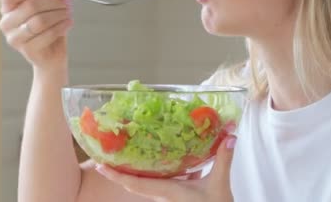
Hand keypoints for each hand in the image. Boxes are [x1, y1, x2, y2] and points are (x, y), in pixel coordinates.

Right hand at [0, 0, 72, 69]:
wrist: (52, 54)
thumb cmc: (46, 27)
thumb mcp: (41, 5)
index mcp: (7, 10)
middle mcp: (6, 24)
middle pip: (29, 6)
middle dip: (52, 2)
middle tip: (66, 2)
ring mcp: (16, 39)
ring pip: (40, 21)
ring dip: (59, 14)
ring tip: (68, 13)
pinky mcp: (28, 50)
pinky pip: (48, 34)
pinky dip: (62, 26)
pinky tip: (69, 22)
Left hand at [97, 135, 237, 201]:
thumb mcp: (220, 184)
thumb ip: (223, 159)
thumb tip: (231, 136)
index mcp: (169, 192)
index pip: (136, 184)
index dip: (116, 176)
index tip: (100, 166)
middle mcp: (165, 196)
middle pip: (136, 185)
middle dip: (120, 173)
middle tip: (106, 158)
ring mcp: (170, 198)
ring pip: (149, 184)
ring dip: (138, 172)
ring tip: (131, 154)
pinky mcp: (179, 198)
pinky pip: (163, 183)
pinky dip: (161, 172)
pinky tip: (173, 160)